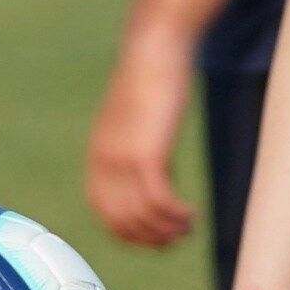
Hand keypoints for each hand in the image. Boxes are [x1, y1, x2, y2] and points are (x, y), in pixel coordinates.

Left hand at [83, 25, 199, 249]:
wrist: (154, 51)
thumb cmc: (151, 83)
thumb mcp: (139, 126)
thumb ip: (143, 157)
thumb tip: (158, 189)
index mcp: (98, 156)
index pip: (105, 213)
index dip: (130, 233)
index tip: (154, 238)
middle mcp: (104, 163)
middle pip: (123, 222)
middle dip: (151, 238)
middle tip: (177, 237)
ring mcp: (122, 160)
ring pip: (143, 216)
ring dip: (168, 230)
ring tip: (188, 227)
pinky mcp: (147, 154)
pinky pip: (159, 201)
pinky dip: (176, 215)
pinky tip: (191, 214)